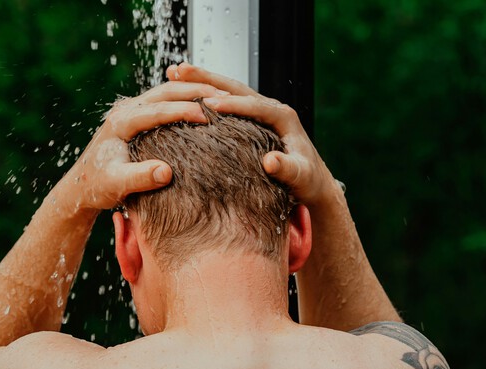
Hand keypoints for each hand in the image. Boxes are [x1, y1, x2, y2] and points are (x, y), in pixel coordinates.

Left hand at [58, 81, 223, 211]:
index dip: (183, 111)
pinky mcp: (138, 117)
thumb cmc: (97, 186)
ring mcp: (131, 111)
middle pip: (165, 92)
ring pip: (166, 92)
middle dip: (195, 92)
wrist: (82, 186)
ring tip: (220, 96)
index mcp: (120, 122)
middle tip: (223, 96)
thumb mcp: (117, 186)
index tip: (207, 117)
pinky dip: (186, 100)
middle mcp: (125, 111)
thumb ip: (140, 178)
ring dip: (193, 92)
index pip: (157, 110)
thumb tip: (166, 172)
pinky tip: (206, 106)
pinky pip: (165, 101)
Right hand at [166, 62, 339, 206]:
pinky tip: (183, 93)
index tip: (208, 103)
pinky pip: (225, 101)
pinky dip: (204, 94)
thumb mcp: (299, 177)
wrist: (312, 181)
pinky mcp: (251, 118)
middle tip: (180, 70)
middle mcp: (271, 108)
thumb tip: (271, 162)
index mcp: (283, 117)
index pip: (253, 105)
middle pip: (235, 87)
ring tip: (174, 72)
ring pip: (227, 89)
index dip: (231, 104)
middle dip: (206, 78)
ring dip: (200, 81)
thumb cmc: (307, 181)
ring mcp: (260, 111)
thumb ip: (287, 169)